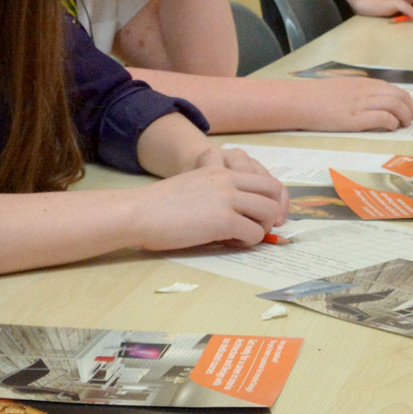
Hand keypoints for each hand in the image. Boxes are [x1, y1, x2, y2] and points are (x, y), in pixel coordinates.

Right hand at [126, 160, 288, 250]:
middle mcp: (228, 180)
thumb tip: (238, 212)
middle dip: (271, 213)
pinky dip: (246, 243)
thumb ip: (216, 192)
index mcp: (220, 170)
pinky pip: (254, 234)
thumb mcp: (194, 186)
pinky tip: (226, 243)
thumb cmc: (159, 206)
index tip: (260, 217)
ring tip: (239, 237)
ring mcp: (227, 199)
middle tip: (256, 228)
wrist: (139, 212)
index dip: (269, 200)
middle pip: (274, 193)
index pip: (264, 179)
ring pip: (269, 213)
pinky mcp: (223, 220)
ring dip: (260, 229)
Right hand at [293, 77, 412, 131]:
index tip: (407, 109)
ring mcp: (360, 104)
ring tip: (403, 125)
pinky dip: (391, 123)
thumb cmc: (314, 97)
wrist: (298, 101)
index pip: (393, 88)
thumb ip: (356, 94)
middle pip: (399, 96)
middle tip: (409, 119)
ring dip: (404, 116)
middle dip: (410, 108)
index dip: (405, 100)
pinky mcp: (354, 119)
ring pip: (395, 105)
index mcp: (362, 84)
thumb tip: (371, 104)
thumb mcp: (340, 89)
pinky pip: (382, 118)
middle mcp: (364, 91)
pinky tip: (389, 128)